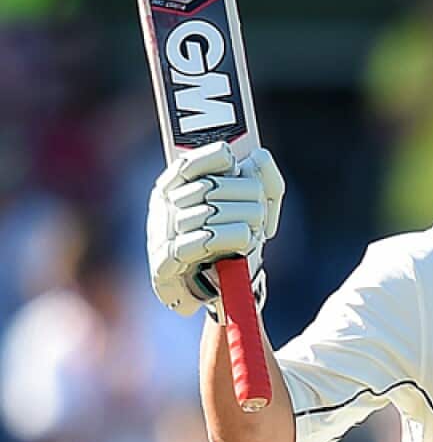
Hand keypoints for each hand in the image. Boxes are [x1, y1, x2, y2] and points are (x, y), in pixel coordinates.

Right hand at [147, 142, 284, 315]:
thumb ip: (264, 177)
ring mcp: (160, 236)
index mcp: (176, 186)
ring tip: (252, 232)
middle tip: (259, 213)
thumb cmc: (239, 237)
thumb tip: (257, 155)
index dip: (211, 157)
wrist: (226, 286)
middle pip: (208, 187)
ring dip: (242, 222)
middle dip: (245, 197)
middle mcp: (163, 208)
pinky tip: (243, 239)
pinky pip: (196, 244)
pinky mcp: (163, 267)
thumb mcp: (260, 204)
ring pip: (206, 215)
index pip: (187, 163)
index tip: (235, 161)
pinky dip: (227, 238)